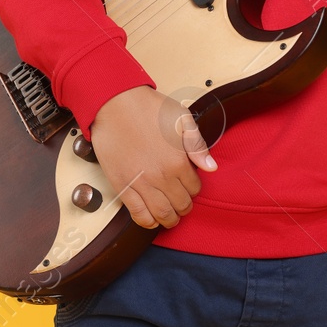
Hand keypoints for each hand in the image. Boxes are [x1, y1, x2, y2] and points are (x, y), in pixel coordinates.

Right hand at [89, 85, 216, 229]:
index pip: (195, 188)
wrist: (114, 104)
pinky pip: (138, 214)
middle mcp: (161, 176)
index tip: (189, 184)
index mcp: (178, 161)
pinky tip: (151, 219)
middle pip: (180, 205)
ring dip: (169, 219)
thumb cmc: (148, 108)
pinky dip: (147, 222)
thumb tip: (211, 167)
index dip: (194, 188)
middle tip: (182, 204)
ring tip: (171, 216)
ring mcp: (140, 183)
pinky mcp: (122, 186)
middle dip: (184, 207)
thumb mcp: (182, 119)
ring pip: (161, 214)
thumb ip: (197, 145)